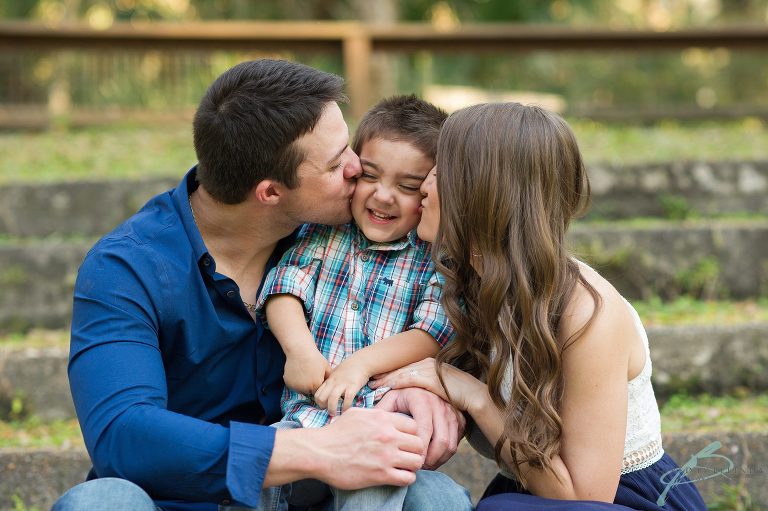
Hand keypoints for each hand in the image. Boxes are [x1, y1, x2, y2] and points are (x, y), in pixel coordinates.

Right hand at [283, 348, 330, 394]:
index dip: (318, 385)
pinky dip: (295, 382)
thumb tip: (335, 385)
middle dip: (310, 386)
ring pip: (301, 390)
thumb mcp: (326, 367)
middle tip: (310, 374)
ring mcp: (296, 387)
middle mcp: (306, 388)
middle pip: (309, 392)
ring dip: (302, 385)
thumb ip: (330, 378)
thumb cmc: (315, 358)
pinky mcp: (288, 384)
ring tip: (304, 373)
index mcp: (316, 385)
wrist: (300, 351)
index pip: (319, 392)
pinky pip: (293, 386)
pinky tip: (297, 372)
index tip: (317, 377)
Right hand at [307, 408, 423, 487]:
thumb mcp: (356, 414)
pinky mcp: (381, 474)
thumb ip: (375, 414)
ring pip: (417, 461)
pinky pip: (408, 478)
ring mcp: (386, 456)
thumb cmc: (334, 433)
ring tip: (403, 466)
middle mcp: (388, 436)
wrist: (319, 452)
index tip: (405, 441)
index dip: (411, 434)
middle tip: (407, 455)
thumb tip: (386, 416)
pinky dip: (406, 478)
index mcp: (383, 419)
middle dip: (414, 450)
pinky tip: (398, 476)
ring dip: (412, 465)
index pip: (414, 426)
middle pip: (419, 443)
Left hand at [314, 358, 369, 414]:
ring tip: (334, 414)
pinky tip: (346, 410)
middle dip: (322, 406)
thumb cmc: (349, 369)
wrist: (361, 361)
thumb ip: (331, 383)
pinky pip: (347, 398)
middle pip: (321, 397)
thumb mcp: (336, 374)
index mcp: (329, 380)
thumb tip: (327, 393)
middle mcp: (334, 382)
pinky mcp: (353, 385)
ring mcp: (343, 384)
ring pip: (332, 398)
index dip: (318, 402)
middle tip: (328, 410)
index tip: (324, 406)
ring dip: (332, 408)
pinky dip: (345, 406)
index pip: (317, 393)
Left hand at [371, 358, 484, 412]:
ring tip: (374, 385)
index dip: (390, 373)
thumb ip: (429, 389)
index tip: (377, 378)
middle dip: (385, 374)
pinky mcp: (431, 378)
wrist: (475, 396)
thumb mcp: (441, 389)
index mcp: (429, 364)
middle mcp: (428, 363)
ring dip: (387, 379)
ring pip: (402, 373)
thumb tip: (417, 397)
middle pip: (401, 369)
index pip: (406, 368)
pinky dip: (396, 382)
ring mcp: (430, 369)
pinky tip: (386, 387)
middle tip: (370, 380)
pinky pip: (409, 380)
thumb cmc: (460, 397)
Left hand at [375, 387, 464, 469]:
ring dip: (439, 460)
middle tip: (418, 468)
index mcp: (422, 400)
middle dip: (430, 460)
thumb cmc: (402, 394)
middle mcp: (440, 405)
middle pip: (441, 441)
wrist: (422, 383)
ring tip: (425, 466)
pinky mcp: (459, 418)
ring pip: (451, 444)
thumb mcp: (390, 398)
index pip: (424, 431)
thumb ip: (382, 412)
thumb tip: (370, 430)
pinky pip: (456, 442)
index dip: (418, 450)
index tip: (408, 461)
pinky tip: (434, 458)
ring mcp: (452, 412)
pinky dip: (446, 454)